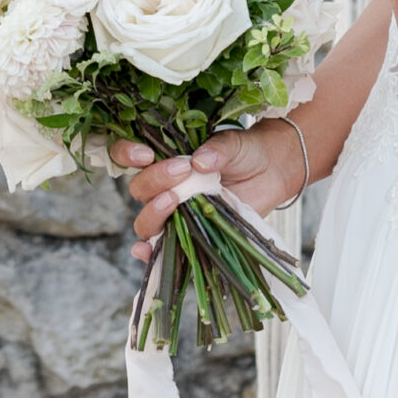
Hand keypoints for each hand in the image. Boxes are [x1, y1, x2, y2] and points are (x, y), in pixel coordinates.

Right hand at [117, 122, 303, 262]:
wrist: (271, 171)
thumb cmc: (246, 152)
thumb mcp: (233, 144)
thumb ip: (217, 149)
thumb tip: (199, 162)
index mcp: (165, 158)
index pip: (129, 156)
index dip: (126, 154)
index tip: (144, 154)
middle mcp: (164, 187)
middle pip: (140, 190)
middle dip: (155, 180)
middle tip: (182, 170)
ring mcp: (175, 213)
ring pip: (146, 220)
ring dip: (154, 212)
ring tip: (175, 200)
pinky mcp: (189, 236)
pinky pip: (164, 249)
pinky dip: (150, 253)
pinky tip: (145, 251)